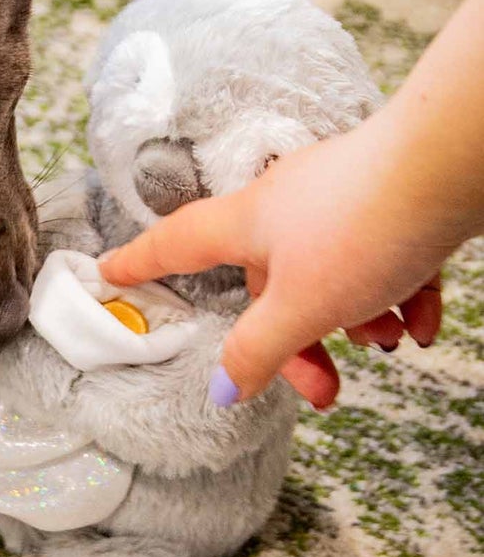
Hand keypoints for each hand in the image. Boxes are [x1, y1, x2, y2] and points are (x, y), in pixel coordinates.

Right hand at [97, 117, 450, 408]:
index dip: (140, 263)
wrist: (446, 167)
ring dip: (356, 318)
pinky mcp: (384, 200)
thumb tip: (225, 387)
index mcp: (244, 223)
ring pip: (329, 273)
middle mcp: (280, 206)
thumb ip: (260, 349)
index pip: (174, 245)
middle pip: (269, 282)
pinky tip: (418, 318)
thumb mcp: (303, 305)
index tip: (109, 271)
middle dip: (298, 340)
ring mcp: (333, 199)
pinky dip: (395, 293)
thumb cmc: (362, 227)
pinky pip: (378, 257)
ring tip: (389, 338)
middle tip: (325, 388)